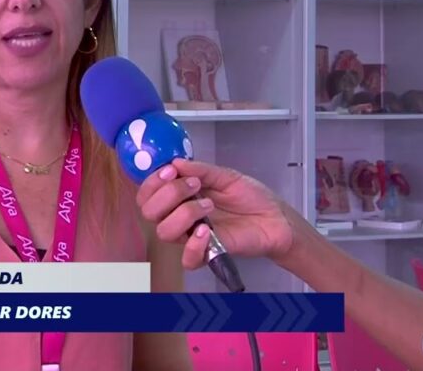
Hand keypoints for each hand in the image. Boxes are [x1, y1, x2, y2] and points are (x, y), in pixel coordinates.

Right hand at [135, 159, 296, 269]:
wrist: (275, 218)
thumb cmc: (250, 197)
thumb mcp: (226, 176)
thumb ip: (202, 170)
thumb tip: (177, 162)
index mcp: (179, 196)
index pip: (147, 193)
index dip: (152, 182)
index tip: (171, 171)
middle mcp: (179, 216)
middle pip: (149, 212)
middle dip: (168, 194)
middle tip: (194, 186)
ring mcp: (191, 236)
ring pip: (164, 232)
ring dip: (184, 214)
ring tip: (209, 205)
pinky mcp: (207, 254)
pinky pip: (187, 260)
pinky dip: (193, 245)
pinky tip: (208, 232)